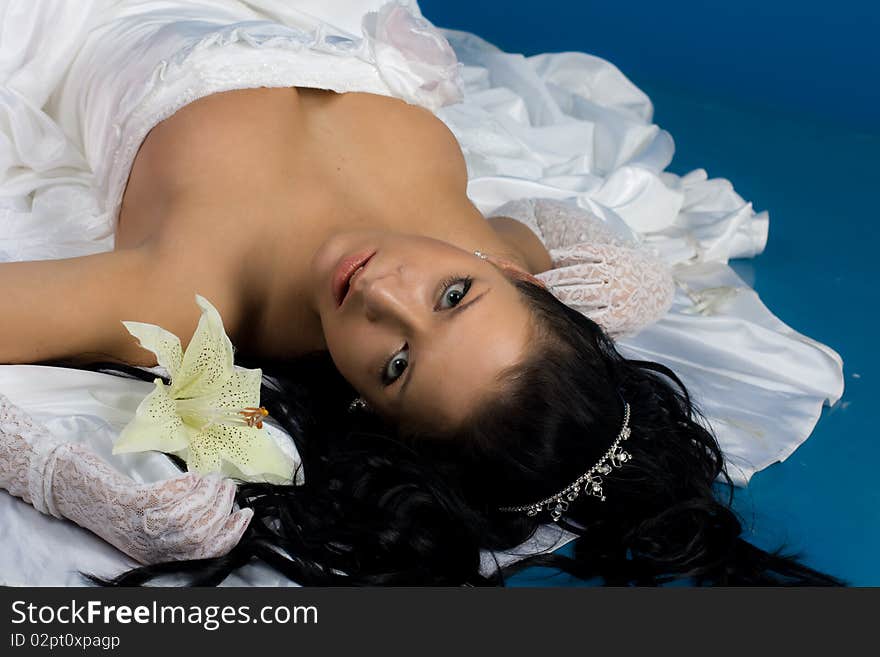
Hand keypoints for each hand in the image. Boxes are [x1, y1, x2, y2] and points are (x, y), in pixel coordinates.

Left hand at [113, 471, 253, 564]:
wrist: (85, 493)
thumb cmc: (123, 507)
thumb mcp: (155, 525)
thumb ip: (184, 524)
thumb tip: (221, 508)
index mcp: (162, 554)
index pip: (207, 552)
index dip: (232, 533)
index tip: (245, 513)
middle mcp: (151, 547)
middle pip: (200, 534)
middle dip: (222, 507)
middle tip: (227, 486)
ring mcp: (140, 526)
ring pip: (186, 517)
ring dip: (207, 494)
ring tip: (211, 478)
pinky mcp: (131, 504)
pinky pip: (165, 497)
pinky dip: (185, 484)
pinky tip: (190, 476)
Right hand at [536, 242, 674, 336]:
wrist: (660, 284)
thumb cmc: (636, 312)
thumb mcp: (625, 330)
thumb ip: (604, 336)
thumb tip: (577, 342)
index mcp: (622, 314)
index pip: (585, 316)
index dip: (561, 314)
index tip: (544, 314)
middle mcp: (620, 291)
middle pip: (578, 293)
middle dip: (553, 294)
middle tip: (533, 294)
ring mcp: (617, 270)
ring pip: (579, 272)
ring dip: (555, 275)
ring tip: (537, 278)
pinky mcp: (615, 253)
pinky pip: (587, 252)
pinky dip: (568, 254)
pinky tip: (553, 257)